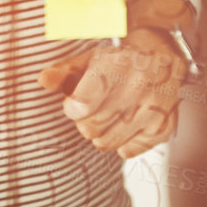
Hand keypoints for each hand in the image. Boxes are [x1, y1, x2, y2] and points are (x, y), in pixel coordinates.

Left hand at [37, 28, 185, 158]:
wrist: (163, 55)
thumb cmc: (120, 60)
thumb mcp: (90, 59)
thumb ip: (64, 71)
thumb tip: (43, 80)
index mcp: (116, 66)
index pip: (80, 106)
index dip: (73, 108)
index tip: (78, 102)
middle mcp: (137, 87)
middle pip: (91, 127)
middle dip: (85, 121)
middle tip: (94, 109)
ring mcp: (152, 109)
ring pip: (107, 142)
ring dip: (102, 134)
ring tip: (110, 116)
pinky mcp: (163, 127)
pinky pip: (128, 151)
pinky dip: (122, 143)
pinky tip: (127, 125)